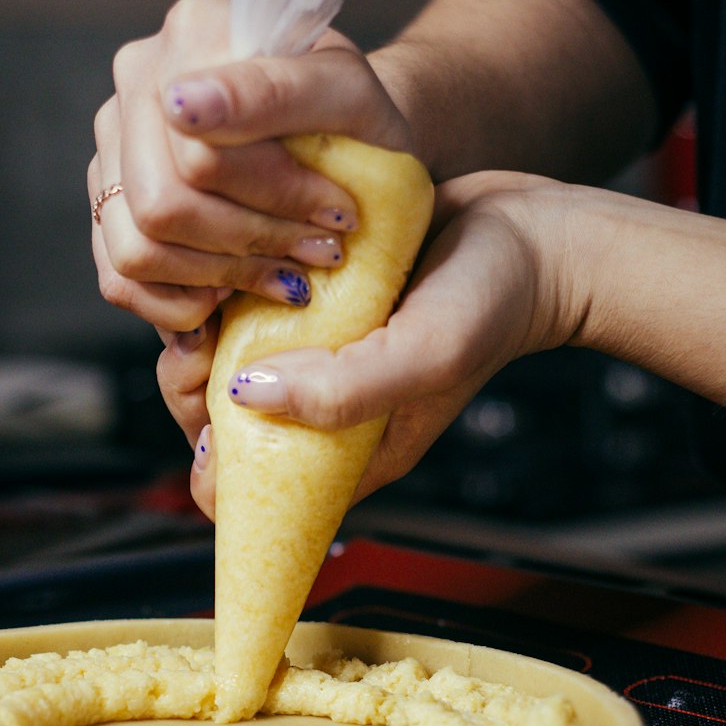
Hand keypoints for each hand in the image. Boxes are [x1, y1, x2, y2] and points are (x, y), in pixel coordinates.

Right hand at [89, 0, 412, 332]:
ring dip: (221, 278)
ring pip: (136, 250)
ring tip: (284, 275)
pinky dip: (183, 305)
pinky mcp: (109, 206)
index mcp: (189, 35)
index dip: (275, 198)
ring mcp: (114, 147)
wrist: (353, 147)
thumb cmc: (356, 119)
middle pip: (161, 205)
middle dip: (249, 243)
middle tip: (316, 253)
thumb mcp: (346, 93)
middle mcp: (136, 84)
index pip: (200, 152)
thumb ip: (274, 89)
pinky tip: (233, 296)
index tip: (337, 214)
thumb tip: (183, 106)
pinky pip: (119, 280)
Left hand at [167, 171, 583, 520]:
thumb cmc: (494, 305)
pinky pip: (247, 305)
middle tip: (202, 339)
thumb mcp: (425, 356)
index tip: (210, 419)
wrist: (533, 231)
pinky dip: (229, 287)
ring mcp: (313, 352)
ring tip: (221, 292)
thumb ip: (342, 389)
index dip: (212, 469)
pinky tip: (236, 259)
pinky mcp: (312, 300)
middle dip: (191, 387)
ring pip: (223, 358)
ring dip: (205, 329)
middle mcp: (321, 405)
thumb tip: (246, 395)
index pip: (249, 494)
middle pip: (217, 420)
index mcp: (343, 452)